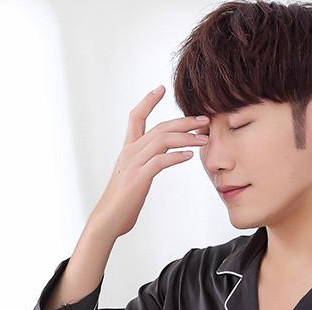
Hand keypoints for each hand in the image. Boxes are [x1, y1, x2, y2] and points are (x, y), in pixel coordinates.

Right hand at [89, 84, 208, 238]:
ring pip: (162, 141)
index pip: (136, 117)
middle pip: (159, 127)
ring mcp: (134, 164)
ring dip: (186, 137)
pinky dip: (175, 156)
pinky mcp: (139, 178)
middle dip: (184, 121)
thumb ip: (145, 164)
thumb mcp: (134, 177)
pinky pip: (159, 162)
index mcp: (128, 149)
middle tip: (204, 119)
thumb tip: (158, 160)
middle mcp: (130, 152)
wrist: (107, 219)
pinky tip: (189, 156)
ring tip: (204, 138)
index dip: (147, 101)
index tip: (161, 88)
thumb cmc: (122, 202)